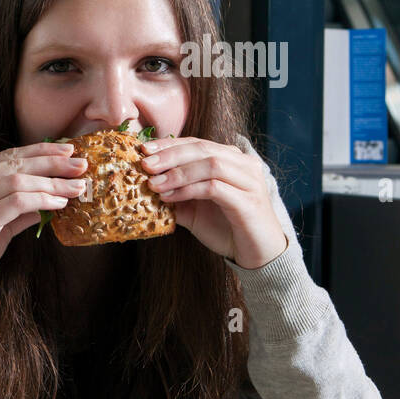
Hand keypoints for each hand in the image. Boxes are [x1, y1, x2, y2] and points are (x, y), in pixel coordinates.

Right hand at [0, 142, 87, 296]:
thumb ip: (20, 206)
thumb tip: (54, 194)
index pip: (8, 156)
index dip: (40, 151)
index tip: (68, 152)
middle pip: (15, 164)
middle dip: (52, 163)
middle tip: (81, 166)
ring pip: (17, 181)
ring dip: (52, 183)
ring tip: (76, 188)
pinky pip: (16, 203)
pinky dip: (41, 200)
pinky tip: (59, 203)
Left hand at [139, 136, 288, 268]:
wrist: (256, 255)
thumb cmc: (226, 228)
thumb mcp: (194, 209)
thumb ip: (175, 194)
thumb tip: (145, 184)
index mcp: (232, 160)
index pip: (197, 143)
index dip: (169, 144)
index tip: (143, 149)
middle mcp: (244, 165)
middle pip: (203, 149)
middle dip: (170, 155)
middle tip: (145, 165)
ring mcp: (250, 182)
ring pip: (210, 165)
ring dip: (177, 173)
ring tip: (154, 184)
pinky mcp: (249, 201)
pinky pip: (214, 188)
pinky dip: (188, 190)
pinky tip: (169, 198)